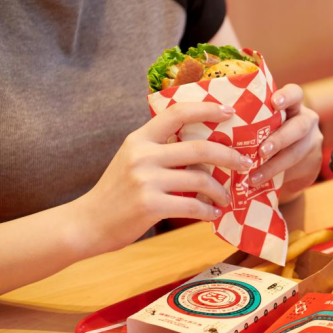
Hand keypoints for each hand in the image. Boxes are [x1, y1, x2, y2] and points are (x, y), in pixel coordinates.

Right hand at [74, 102, 252, 255]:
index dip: (207, 109)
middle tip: (245, 164)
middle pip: (200, 148)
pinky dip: (209, 211)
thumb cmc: (117, 193)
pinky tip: (213, 214)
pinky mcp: (150, 205)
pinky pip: (193, 206)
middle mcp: (143, 155)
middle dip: (230, 156)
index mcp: (139, 139)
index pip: (177, 113)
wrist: (87, 223)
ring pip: (201, 180)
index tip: (230, 111)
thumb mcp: (132, 160)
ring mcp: (146, 180)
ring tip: (227, 198)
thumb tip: (204, 149)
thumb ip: (160, 150)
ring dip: (221, 191)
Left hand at [252, 84, 322, 202]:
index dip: (286, 96)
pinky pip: (295, 171)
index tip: (274, 103)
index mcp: (293, 105)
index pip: (295, 93)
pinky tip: (259, 182)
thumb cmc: (266, 136)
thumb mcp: (264, 123)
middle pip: (299, 126)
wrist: (290, 166)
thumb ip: (250, 119)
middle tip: (262, 151)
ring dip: (274, 165)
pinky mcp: (312, 164)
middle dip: (279, 139)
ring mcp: (311, 142)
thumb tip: (212, 119)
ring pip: (296, 153)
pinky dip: (275, 177)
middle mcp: (306, 120)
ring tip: (254, 176)